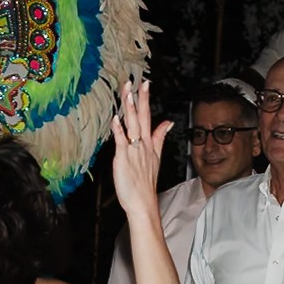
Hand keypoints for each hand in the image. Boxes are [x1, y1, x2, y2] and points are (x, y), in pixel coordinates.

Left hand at [109, 77, 172, 219]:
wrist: (143, 202)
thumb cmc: (145, 183)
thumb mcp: (156, 157)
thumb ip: (160, 137)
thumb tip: (168, 123)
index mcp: (149, 144)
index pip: (149, 117)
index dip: (146, 100)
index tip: (145, 83)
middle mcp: (143, 145)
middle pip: (142, 117)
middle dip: (140, 98)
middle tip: (138, 81)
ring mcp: (133, 151)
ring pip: (133, 126)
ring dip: (131, 109)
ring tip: (129, 93)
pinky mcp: (123, 158)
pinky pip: (121, 141)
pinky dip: (118, 129)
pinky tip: (115, 119)